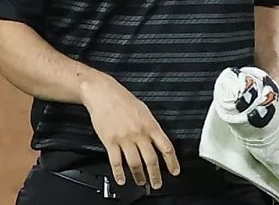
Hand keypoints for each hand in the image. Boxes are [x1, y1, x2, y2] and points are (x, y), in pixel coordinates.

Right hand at [80, 73, 180, 187]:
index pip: (166, 147)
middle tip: (157, 184)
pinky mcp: (110, 141)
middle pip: (151, 159)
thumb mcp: (145, 110)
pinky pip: (116, 161)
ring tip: (141, 182)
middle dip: (155, 174)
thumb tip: (158, 139)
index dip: (172, 161)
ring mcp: (124, 138)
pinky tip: (122, 179)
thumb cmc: (123, 100)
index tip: (174, 171)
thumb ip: (152, 126)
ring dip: (139, 176)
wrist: (103, 94)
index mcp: (151, 125)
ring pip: (135, 163)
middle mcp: (139, 133)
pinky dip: (119, 173)